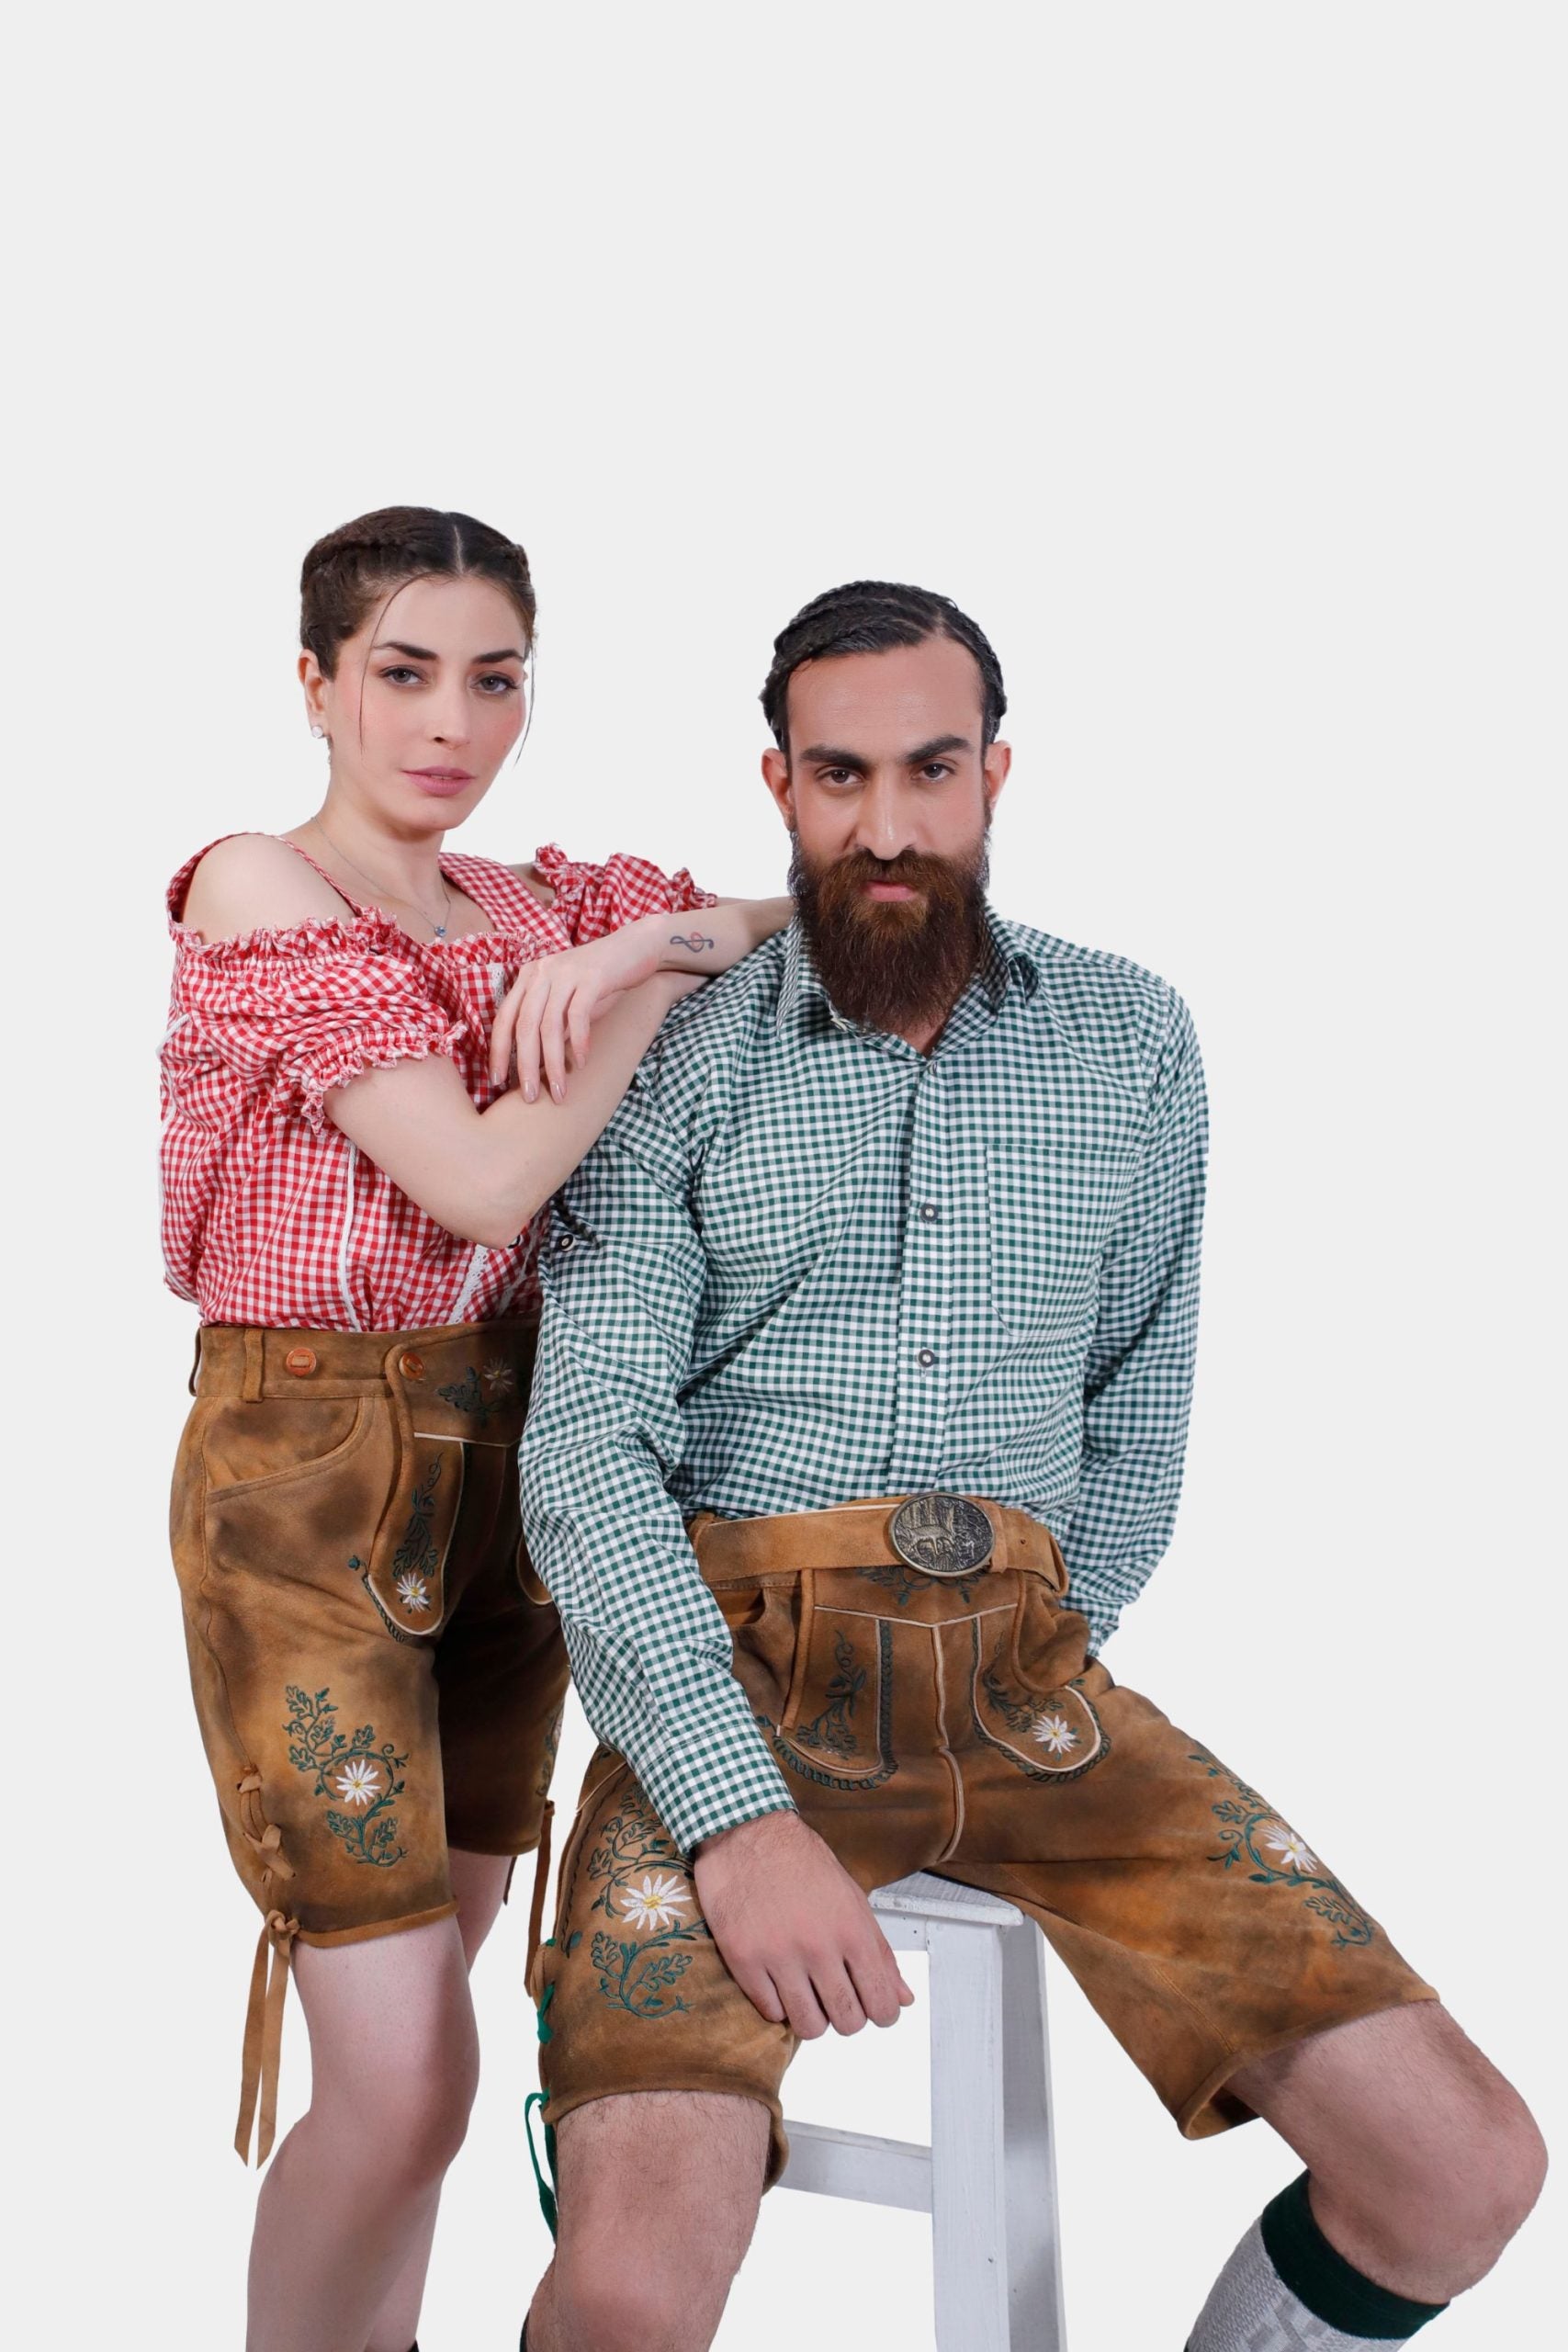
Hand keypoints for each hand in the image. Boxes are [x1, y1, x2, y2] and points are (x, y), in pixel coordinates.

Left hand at [489, 921, 667, 1098]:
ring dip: (554, 1063)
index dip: (497, 1051)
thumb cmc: (600, 980)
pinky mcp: (592, 976)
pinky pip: (578, 1015)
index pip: (504, 1018)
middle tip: (529, 1097)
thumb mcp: (567, 999)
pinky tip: (583, 1062)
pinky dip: (579, 1041)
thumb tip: (537, 1062)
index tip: (497, 1080)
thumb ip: (551, 1024)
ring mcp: (565, 972)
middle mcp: (541, 972)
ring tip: (559, 1090)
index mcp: (529, 977)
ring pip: (550, 1025)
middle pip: (524, 1026)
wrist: (637, 947)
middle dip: (525, 1065)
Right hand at [693, 1810, 914, 2038]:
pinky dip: (778, 2004)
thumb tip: (903, 1997)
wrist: (747, 1833)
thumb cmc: (801, 1863)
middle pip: (847, 2022)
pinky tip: (778, 1980)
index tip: (872, 2008)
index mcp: (852, 1930)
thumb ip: (879, 1952)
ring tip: (806, 1994)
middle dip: (847, 2017)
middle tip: (836, 1998)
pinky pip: (771, 2012)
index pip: (882, 2004)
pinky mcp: (743, 1960)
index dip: (882, 2014)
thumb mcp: (852, 1899)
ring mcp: (779, 1956)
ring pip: (808, 2026)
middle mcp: (819, 1947)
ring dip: (812, 2017)